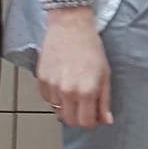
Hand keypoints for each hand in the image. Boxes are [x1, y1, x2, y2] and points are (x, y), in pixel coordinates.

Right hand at [38, 9, 112, 127]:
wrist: (70, 26)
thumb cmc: (89, 46)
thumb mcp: (105, 74)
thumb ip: (104, 100)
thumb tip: (106, 119)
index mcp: (86, 91)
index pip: (86, 122)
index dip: (91, 121)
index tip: (93, 114)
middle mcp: (67, 91)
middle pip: (70, 120)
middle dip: (78, 117)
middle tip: (84, 105)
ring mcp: (52, 86)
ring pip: (57, 110)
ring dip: (66, 105)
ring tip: (73, 88)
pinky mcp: (41, 79)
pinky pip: (47, 98)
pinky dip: (54, 96)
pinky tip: (62, 83)